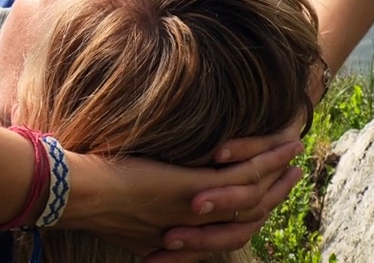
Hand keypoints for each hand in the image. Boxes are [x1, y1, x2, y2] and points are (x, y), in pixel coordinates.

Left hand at [60, 138, 304, 260]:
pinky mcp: (198, 190)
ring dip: (279, 172)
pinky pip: (245, 174)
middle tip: (294, 174)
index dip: (249, 211)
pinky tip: (285, 143)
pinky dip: (268, 158)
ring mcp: (199, 208)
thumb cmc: (89, 195)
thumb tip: (147, 198)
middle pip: (250, 215)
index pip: (226, 228)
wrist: (77, 195)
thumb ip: (146, 206)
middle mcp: (194, 224)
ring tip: (296, 151)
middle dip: (275, 193)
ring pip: (255, 194)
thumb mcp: (125, 207)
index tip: (267, 193)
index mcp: (178, 231)